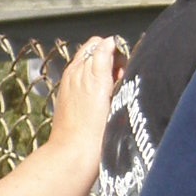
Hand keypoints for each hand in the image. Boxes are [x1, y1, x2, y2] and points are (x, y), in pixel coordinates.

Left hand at [48, 35, 122, 149]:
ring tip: (113, 95)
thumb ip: (103, 58)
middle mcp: (75, 76)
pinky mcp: (72, 104)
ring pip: (93, 70)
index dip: (116, 53)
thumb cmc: (91, 125)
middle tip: (120, 83)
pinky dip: (97, 87)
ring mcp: (72, 90)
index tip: (123, 71)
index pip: (101, 44)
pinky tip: (104, 104)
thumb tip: (109, 41)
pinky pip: (87, 85)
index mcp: (81, 69)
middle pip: (97, 55)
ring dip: (106, 76)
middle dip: (112, 62)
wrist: (75, 154)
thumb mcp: (99, 83)